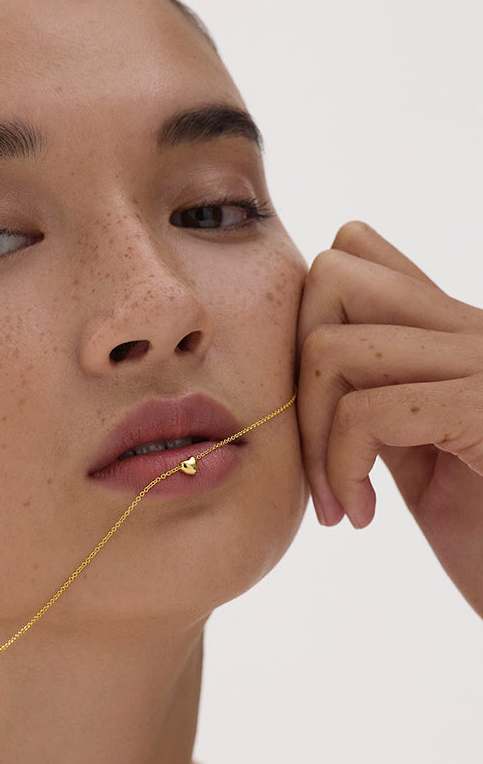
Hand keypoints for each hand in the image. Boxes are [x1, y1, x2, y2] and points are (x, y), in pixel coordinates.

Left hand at [297, 221, 482, 616]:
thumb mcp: (416, 449)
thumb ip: (373, 392)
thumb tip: (306, 357)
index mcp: (454, 329)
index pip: (357, 249)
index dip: (306, 319)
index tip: (313, 406)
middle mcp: (475, 328)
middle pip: (332, 273)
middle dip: (298, 371)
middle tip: (313, 452)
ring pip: (330, 344)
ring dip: (312, 437)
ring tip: (339, 499)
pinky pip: (365, 411)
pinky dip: (341, 468)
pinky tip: (361, 514)